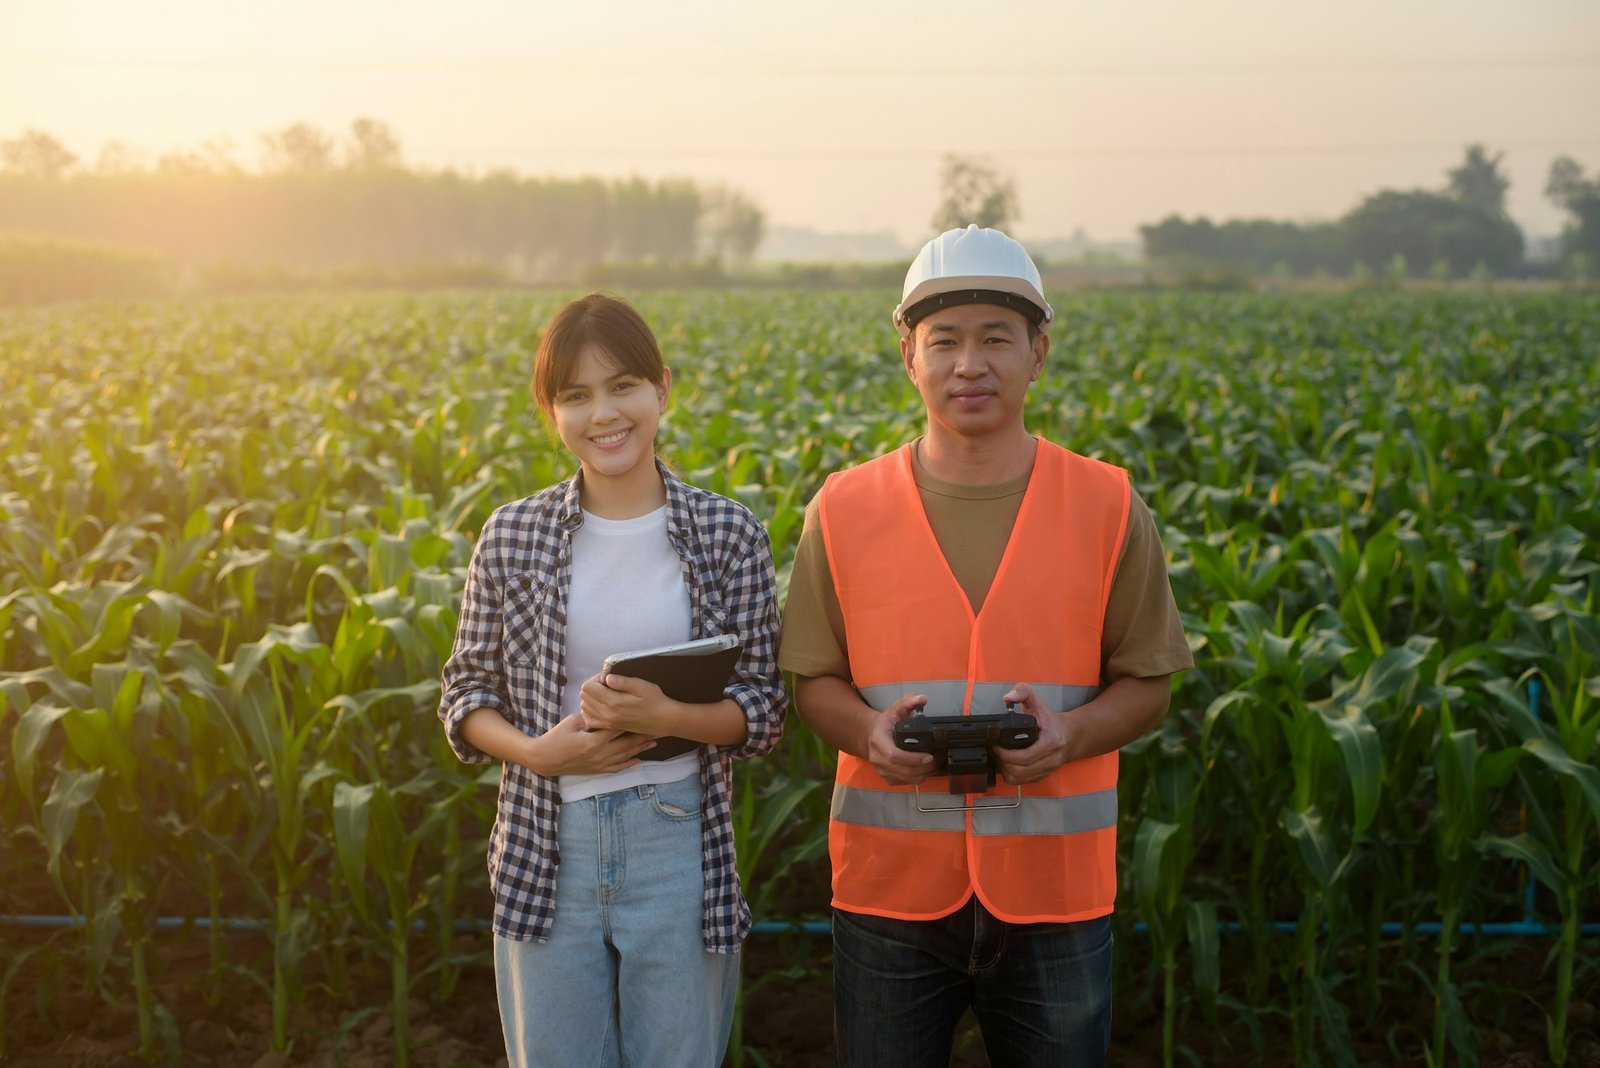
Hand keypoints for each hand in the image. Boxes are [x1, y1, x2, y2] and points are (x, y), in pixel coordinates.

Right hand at [527, 711, 656, 775]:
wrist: (545, 759)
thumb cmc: (556, 738)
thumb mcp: (572, 722)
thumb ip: (591, 717)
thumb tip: (604, 709)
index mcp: (594, 741)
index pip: (618, 728)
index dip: (633, 722)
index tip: (645, 715)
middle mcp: (600, 754)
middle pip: (627, 744)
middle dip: (643, 737)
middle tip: (657, 729)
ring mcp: (599, 764)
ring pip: (624, 757)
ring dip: (640, 750)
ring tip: (654, 743)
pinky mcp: (596, 770)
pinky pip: (616, 768)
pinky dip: (628, 764)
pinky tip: (639, 760)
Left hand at [579, 672, 674, 734]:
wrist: (663, 720)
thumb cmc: (655, 701)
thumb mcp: (642, 686)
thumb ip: (623, 681)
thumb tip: (607, 678)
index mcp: (613, 702)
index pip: (588, 687)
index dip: (595, 678)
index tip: (607, 677)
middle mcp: (606, 714)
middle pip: (584, 696)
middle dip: (592, 686)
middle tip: (606, 684)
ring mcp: (607, 722)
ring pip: (584, 707)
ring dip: (591, 697)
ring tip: (605, 693)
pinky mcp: (609, 727)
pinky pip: (590, 719)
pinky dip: (591, 711)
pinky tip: (601, 705)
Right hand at [863, 693, 936, 786]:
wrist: (871, 735)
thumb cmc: (886, 723)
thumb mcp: (896, 708)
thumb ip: (909, 701)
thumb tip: (923, 698)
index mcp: (878, 741)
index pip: (894, 755)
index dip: (913, 758)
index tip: (929, 756)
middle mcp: (877, 758)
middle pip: (903, 770)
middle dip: (923, 768)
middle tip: (937, 760)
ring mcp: (881, 770)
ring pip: (906, 779)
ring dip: (923, 774)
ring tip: (934, 765)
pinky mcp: (887, 778)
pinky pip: (905, 783)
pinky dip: (917, 778)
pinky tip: (924, 769)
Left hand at [994, 683, 1072, 784]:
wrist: (1070, 735)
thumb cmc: (1050, 720)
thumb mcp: (1037, 702)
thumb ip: (1023, 692)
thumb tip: (1007, 697)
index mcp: (1051, 742)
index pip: (1025, 757)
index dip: (1005, 754)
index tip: (995, 745)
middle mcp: (1051, 759)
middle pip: (1020, 771)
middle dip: (1002, 762)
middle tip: (994, 751)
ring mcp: (1048, 770)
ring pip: (1020, 779)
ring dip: (1005, 770)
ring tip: (999, 758)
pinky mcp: (1043, 776)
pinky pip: (1023, 782)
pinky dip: (1011, 775)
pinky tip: (1006, 764)